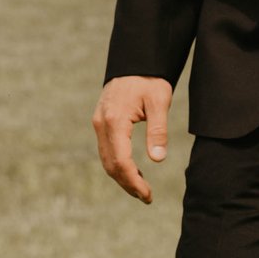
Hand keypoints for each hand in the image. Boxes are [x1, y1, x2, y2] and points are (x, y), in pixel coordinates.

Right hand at [93, 75, 173, 202]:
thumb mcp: (159, 101)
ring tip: (141, 189)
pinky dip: (117, 165)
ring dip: (122, 177)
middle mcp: (102, 124)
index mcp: (115, 120)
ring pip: (106, 159)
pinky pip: (106, 150)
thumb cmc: (150, 79)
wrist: (135, 60)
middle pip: (110, 164)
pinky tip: (132, 172)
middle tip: (146, 197)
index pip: (121, 161)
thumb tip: (157, 159)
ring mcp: (98, 123)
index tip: (147, 195)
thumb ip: (158, 130)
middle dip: (127, 184)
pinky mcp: (101, 123)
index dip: (133, 181)